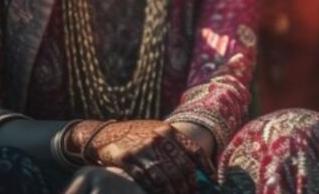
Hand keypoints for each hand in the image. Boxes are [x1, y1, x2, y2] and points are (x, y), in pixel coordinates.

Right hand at [67, 120, 213, 193]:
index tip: (213, 179)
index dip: (206, 167)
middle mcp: (157, 138)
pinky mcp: (126, 160)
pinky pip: (146, 181)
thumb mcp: (159, 131)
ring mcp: (141, 149)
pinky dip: (156, 192)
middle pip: (181, 167)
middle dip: (189, 185)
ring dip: (175, 191)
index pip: (194, 151)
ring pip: (165, 177)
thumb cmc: (137, 134)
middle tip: (192, 193)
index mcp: (168, 130)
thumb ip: (176, 145)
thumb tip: (200, 166)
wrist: (105, 134)